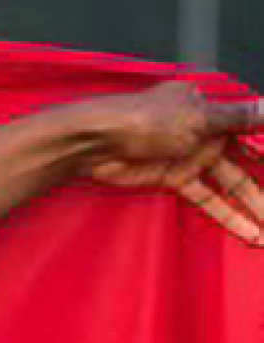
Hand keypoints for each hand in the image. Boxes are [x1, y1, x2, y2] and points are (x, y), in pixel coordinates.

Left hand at [78, 81, 263, 243]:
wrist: (94, 141)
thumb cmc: (143, 120)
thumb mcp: (198, 116)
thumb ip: (239, 117)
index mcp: (213, 110)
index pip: (253, 132)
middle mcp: (206, 133)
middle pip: (247, 163)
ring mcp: (189, 157)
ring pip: (231, 185)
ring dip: (252, 208)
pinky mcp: (173, 179)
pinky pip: (207, 199)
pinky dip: (226, 216)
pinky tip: (247, 232)